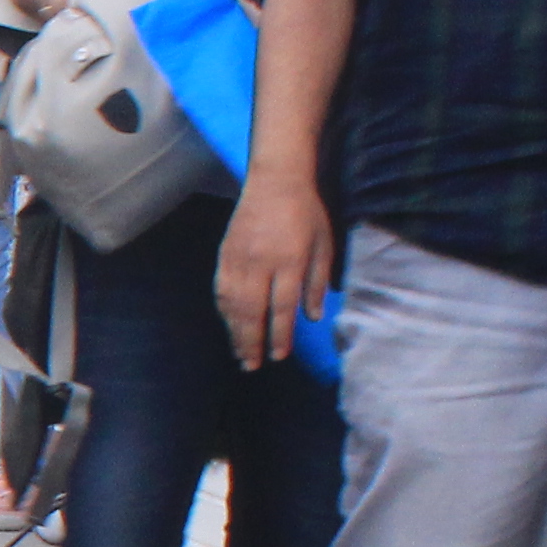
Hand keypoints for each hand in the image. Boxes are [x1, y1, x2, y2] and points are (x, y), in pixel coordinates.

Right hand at [217, 174, 339, 370]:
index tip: (280, 355)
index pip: (282, 307)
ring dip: (235, 332)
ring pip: (233, 305)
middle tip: (253, 365)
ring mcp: (239, 260)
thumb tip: (312, 316)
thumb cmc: (307, 213)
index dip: (280, 334)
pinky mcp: (225, 255)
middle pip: (252, 312)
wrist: (275, 181)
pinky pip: (222, 290)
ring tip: (240, 353)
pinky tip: (230, 325)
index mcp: (290, 260)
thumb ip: (318, 281)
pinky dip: (225, 312)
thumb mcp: (324, 244)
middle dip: (253, 341)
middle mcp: (261, 263)